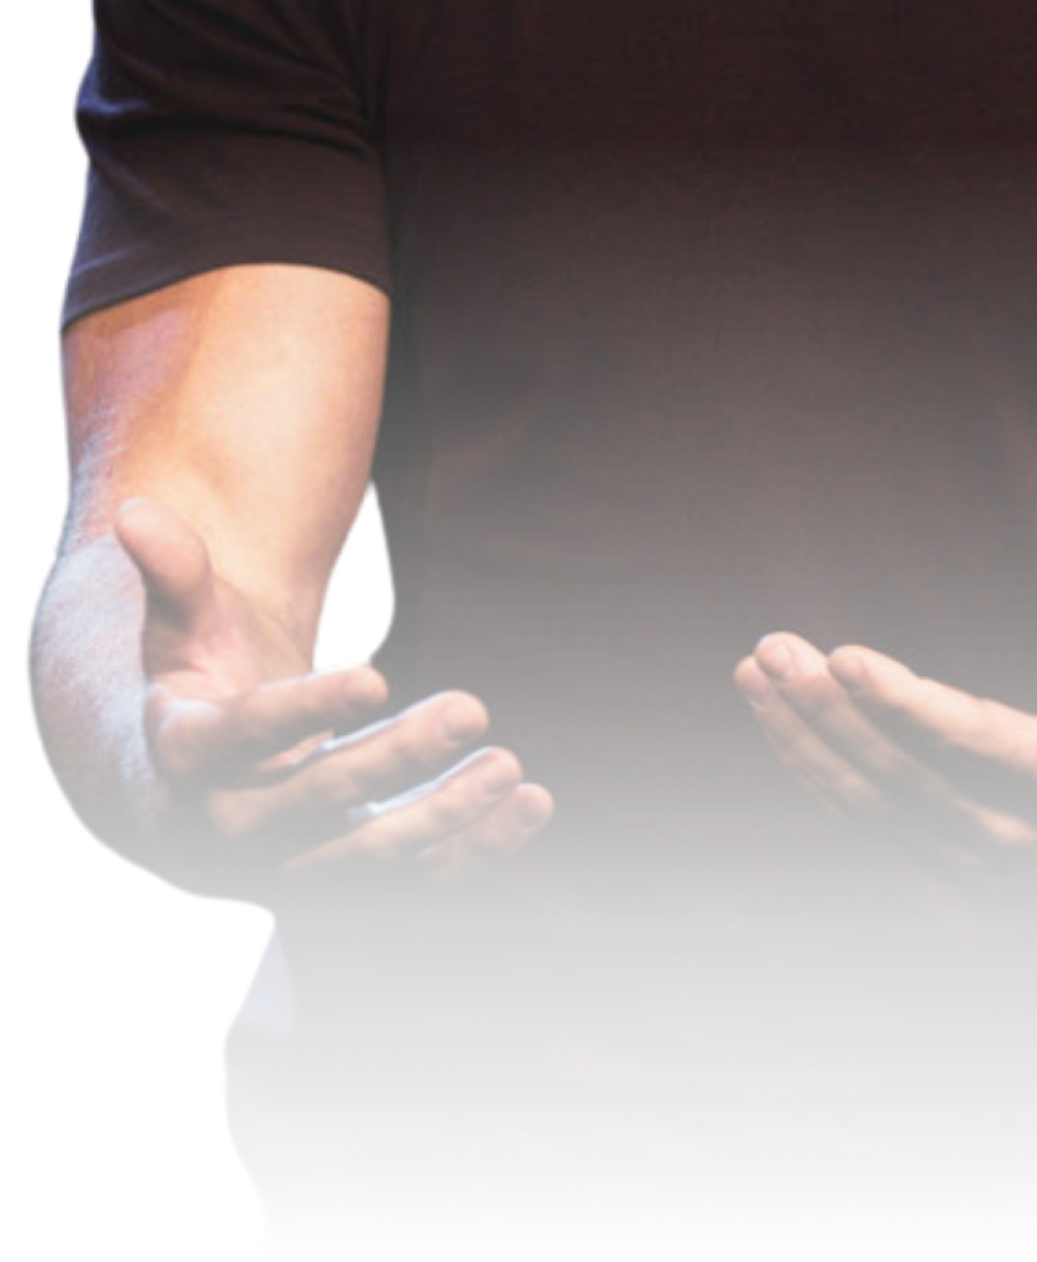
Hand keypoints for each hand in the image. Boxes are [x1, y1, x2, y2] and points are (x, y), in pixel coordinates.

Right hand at [115, 495, 554, 918]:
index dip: (306, 710)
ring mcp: (292, 874)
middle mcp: (234, 833)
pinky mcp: (345, 894)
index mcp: (190, 761)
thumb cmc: (193, 695)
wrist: (186, 809)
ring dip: (447, 816)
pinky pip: (415, 884)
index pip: (246, 739)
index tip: (374, 674)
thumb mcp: (178, 636)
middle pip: (321, 802)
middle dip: (397, 759)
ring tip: (509, 766)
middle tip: (472, 707)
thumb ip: (173, 578)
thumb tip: (135, 509)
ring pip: (373, 859)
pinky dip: (476, 851)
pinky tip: (533, 804)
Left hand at [732, 588, 1036, 926]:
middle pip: (904, 773)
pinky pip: (869, 823)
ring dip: (805, 740)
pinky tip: (776, 724)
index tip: (844, 657)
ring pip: (872, 803)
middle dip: (830, 711)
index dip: (906, 705)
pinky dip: (816, 775)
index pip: (973, 742)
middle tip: (773, 649)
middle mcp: (1015, 833)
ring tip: (754, 673)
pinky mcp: (952, 864)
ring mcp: (976, 858)